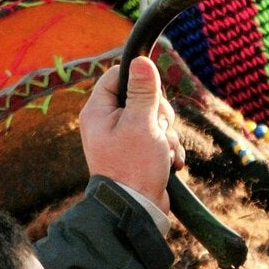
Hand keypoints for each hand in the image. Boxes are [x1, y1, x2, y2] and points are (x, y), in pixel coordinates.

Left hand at [79, 57, 182, 212]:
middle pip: (141, 97)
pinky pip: (159, 138)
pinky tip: (171, 162)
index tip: (153, 95)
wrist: (136, 209)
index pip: (118, 76)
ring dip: (168, 134)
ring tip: (164, 152)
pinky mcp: (138, 152)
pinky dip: (168, 148)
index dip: (139, 81)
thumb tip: (141, 59)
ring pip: (154, 118)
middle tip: (159, 128)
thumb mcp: (142, 123)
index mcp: (98, 111)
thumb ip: (143, 91)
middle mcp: (107, 122)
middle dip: (160, 113)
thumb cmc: (134, 166)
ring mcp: (123, 138)